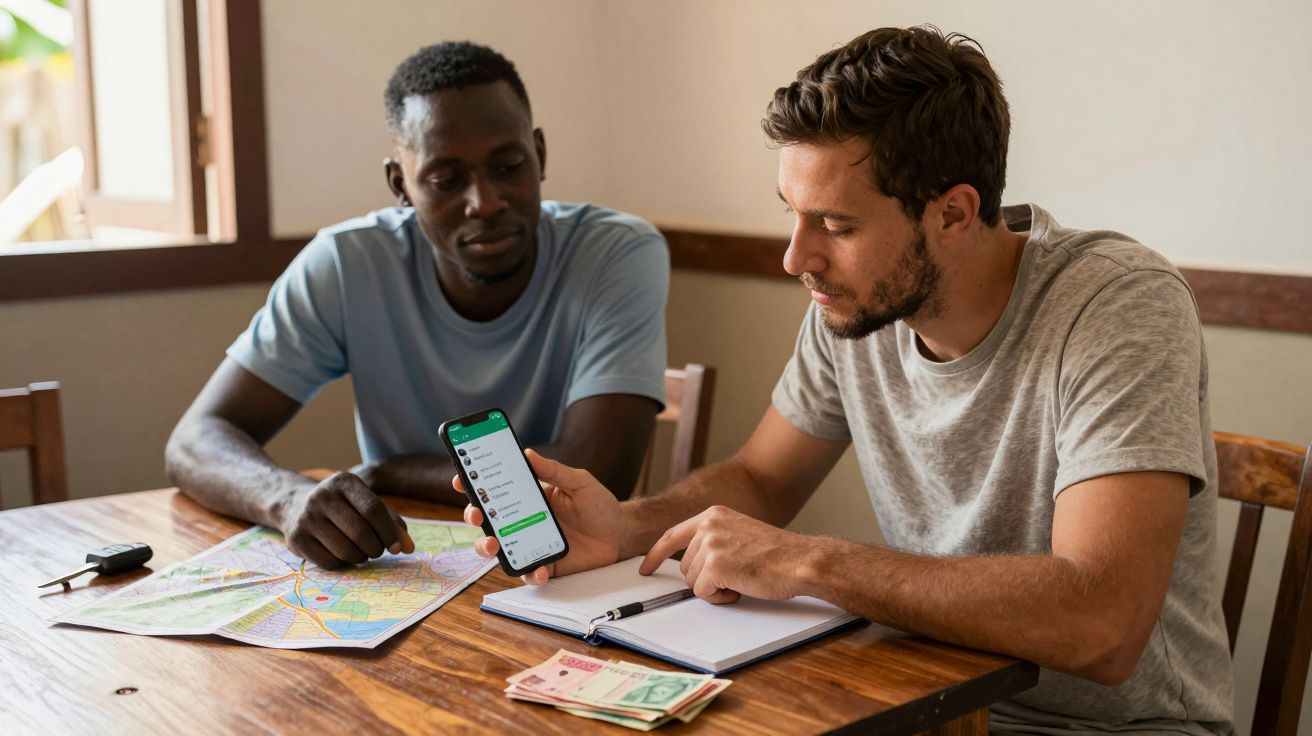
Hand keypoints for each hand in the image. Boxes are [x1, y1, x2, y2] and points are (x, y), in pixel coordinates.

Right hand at [279, 471, 414, 568]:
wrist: (295, 505)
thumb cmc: (343, 507)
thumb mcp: (365, 503)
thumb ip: (390, 523)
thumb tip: (408, 548)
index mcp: (343, 482)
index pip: (373, 509)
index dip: (389, 532)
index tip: (397, 546)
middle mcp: (322, 496)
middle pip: (360, 532)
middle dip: (376, 548)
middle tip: (378, 551)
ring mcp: (306, 518)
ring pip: (345, 550)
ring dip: (361, 558)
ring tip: (363, 553)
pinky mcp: (296, 539)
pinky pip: (329, 562)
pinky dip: (343, 564)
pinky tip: (344, 555)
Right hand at [455, 450, 624, 584]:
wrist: (621, 534)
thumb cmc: (599, 505)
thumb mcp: (579, 482)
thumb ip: (555, 471)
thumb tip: (528, 453)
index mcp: (529, 497)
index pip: (495, 490)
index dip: (474, 485)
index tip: (461, 478)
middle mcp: (524, 520)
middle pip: (488, 520)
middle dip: (474, 517)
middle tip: (476, 514)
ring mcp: (532, 544)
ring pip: (500, 549)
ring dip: (489, 547)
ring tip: (493, 544)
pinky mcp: (546, 564)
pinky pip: (530, 572)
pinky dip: (531, 573)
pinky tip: (539, 570)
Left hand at [639, 505, 810, 603]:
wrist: (800, 560)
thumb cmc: (777, 553)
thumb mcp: (739, 533)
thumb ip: (714, 539)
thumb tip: (692, 561)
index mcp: (713, 514)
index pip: (672, 534)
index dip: (656, 554)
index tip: (646, 568)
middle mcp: (708, 524)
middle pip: (685, 566)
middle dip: (705, 579)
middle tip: (735, 575)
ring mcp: (711, 544)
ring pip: (693, 581)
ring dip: (715, 588)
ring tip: (741, 578)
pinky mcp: (716, 565)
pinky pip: (703, 593)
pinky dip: (720, 598)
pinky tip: (741, 587)